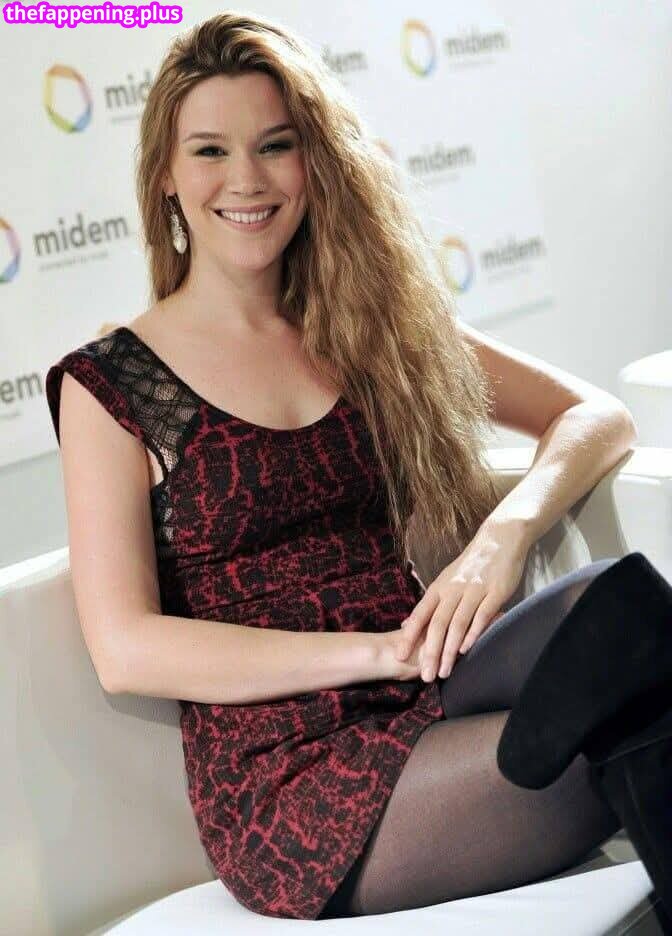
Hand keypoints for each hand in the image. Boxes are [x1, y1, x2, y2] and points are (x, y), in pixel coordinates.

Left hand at [395, 520, 529, 680]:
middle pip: (437, 624)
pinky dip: (473, 634)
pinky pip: (482, 616)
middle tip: (425, 676)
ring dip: (450, 650)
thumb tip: (408, 624)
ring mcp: (474, 590)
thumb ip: (430, 604)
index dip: (409, 636)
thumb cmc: (471, 565)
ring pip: (458, 624)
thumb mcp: (445, 580)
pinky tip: (467, 650)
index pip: (420, 614)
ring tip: (444, 671)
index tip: (399, 656)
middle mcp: (453, 589)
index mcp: (439, 587)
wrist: (499, 539)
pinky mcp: (495, 592)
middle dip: (430, 652)